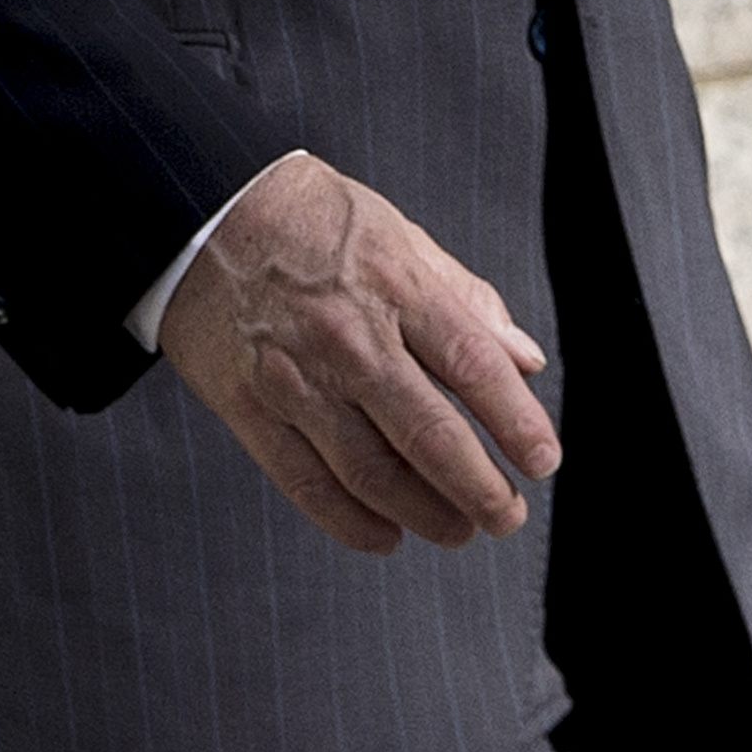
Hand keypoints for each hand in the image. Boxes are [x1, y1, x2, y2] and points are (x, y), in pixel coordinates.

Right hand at [158, 152, 560, 553]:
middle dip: (479, 488)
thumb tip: (527, 360)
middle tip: (509, 516)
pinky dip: (347, 520)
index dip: (516, 422)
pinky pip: (303, 482)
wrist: (206, 216)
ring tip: (458, 529)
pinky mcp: (248, 408)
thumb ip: (469, 302)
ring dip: (422, 512)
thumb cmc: (319, 224)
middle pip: (429, 434)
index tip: (545, 460)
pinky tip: (384, 535)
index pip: (474, 366)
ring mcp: (296, 379)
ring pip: (369, 470)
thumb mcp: (406, 239)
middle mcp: (350, 339)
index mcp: (399, 289)